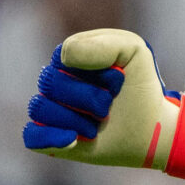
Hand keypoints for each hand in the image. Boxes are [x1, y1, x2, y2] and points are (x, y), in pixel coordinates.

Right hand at [21, 29, 184, 183]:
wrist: (153, 127)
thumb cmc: (140, 86)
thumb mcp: (133, 52)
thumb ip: (103, 43)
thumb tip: (64, 59)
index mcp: (69, 57)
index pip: (63, 58)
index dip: (94, 72)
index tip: (119, 79)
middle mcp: (55, 83)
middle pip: (50, 83)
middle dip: (89, 97)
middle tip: (110, 105)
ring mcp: (51, 110)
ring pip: (40, 107)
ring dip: (76, 119)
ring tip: (99, 125)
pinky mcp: (50, 138)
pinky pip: (32, 137)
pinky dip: (49, 137)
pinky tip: (72, 140)